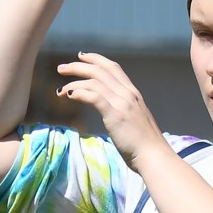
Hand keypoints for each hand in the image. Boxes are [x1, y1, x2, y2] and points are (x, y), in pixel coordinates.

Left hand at [56, 52, 168, 169]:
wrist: (153, 155)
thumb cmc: (143, 144)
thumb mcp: (134, 120)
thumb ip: (124, 110)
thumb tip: (111, 111)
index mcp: (133, 93)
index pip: (113, 68)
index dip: (96, 59)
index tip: (81, 57)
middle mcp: (128, 94)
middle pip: (100, 70)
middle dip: (78, 66)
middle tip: (61, 68)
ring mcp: (123, 103)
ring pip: (95, 81)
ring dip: (74, 82)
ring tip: (59, 90)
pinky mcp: (116, 114)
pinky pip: (94, 96)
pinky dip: (79, 92)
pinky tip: (69, 95)